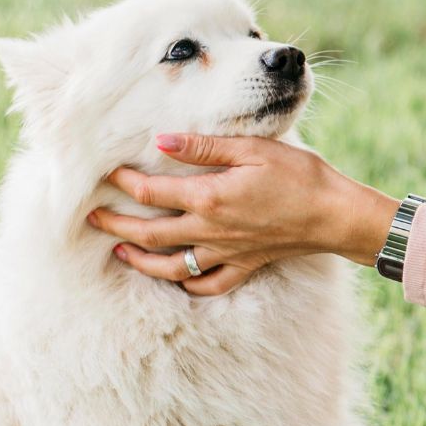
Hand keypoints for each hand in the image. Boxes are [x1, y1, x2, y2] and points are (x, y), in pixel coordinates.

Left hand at [89, 133, 398, 295]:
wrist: (335, 215)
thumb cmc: (299, 175)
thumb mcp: (252, 149)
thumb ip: (205, 147)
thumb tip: (162, 140)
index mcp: (210, 198)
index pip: (151, 192)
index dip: (123, 182)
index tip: (105, 172)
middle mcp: (210, 231)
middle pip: (150, 233)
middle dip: (116, 225)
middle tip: (91, 219)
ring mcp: (226, 253)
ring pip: (171, 266)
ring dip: (140, 260)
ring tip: (120, 251)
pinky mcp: (244, 266)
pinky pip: (208, 284)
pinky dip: (187, 284)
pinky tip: (176, 277)